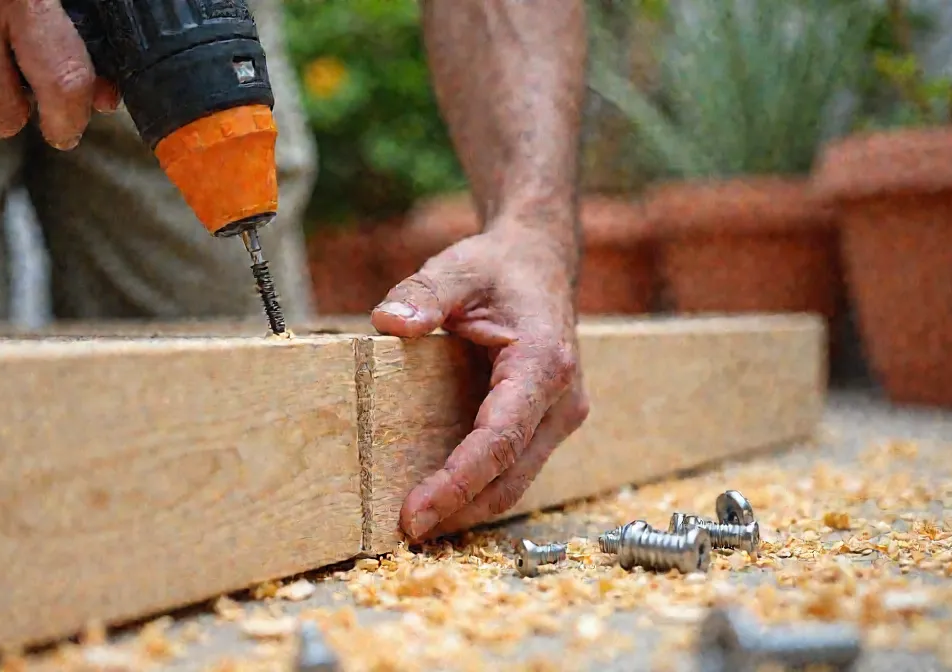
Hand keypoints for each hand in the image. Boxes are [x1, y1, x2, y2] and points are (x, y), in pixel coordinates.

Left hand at [370, 224, 590, 542]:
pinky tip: (442, 498)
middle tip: (406, 532)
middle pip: (510, 476)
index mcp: (543, 363)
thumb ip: (424, 293)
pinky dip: (480, 488)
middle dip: (459, 509)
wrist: (541, 261)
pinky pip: (514, 467)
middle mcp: (562, 399)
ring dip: (470, 506)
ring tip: (418, 524)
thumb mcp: (457, 268)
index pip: (499, 440)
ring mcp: (560, 416)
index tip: (416, 512)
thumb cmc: (499, 267)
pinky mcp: (548, 423)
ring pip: (516, 480)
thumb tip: (389, 323)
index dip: (457, 482)